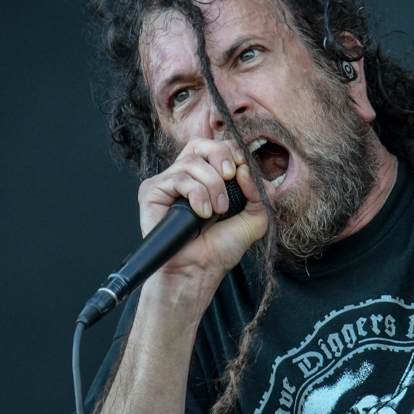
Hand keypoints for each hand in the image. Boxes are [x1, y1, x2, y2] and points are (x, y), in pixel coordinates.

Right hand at [136, 138, 268, 285]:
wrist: (199, 270)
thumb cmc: (219, 248)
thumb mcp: (254, 219)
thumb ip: (261, 193)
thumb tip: (248, 170)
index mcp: (206, 176)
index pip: (217, 147)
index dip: (231, 152)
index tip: (242, 170)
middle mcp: (185, 176)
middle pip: (201, 143)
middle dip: (221, 156)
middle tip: (230, 177)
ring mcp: (168, 182)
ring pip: (192, 161)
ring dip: (212, 185)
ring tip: (217, 210)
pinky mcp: (153, 191)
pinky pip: (179, 179)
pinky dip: (197, 194)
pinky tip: (202, 213)